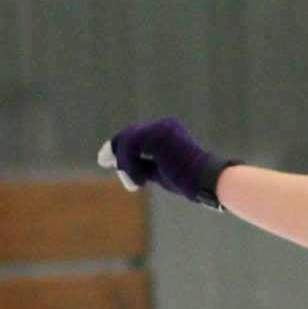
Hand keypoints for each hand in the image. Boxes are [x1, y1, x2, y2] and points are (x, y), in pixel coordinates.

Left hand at [98, 117, 233, 209]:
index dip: (120, 146)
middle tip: (102, 161)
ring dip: (126, 164)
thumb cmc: (187, 180)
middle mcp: (162, 124)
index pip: (136, 135)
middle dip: (115, 149)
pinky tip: (140, 181)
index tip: (106, 158)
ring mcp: (159, 127)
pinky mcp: (155, 134)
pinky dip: (131, 165)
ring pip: (127, 141)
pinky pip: (131, 147)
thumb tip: (123, 166)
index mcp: (166, 129)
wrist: (205, 181)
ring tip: (134, 184)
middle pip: (129, 134)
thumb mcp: (159, 170)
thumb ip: (143, 163)